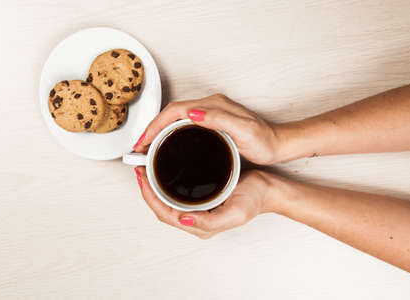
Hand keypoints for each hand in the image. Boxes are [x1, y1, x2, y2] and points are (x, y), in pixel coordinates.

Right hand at [134, 94, 280, 164]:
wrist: (277, 144)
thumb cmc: (264, 140)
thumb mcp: (243, 131)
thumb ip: (219, 119)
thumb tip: (192, 112)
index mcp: (213, 106)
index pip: (175, 111)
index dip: (155, 125)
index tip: (143, 140)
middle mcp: (210, 106)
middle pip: (171, 114)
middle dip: (151, 128)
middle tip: (139, 147)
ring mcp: (210, 114)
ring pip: (175, 119)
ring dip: (158, 131)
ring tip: (147, 147)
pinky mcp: (212, 123)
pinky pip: (183, 125)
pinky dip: (170, 134)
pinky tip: (166, 145)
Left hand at [134, 167, 284, 238]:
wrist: (268, 190)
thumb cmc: (255, 201)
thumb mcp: (235, 212)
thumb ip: (209, 221)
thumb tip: (182, 220)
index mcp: (201, 226)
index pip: (165, 214)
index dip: (150, 197)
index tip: (143, 178)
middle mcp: (196, 220)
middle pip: (161, 208)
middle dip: (147, 190)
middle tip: (140, 170)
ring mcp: (197, 210)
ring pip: (166, 201)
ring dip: (153, 186)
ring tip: (147, 169)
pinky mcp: (201, 199)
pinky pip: (175, 194)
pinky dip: (164, 184)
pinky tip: (162, 172)